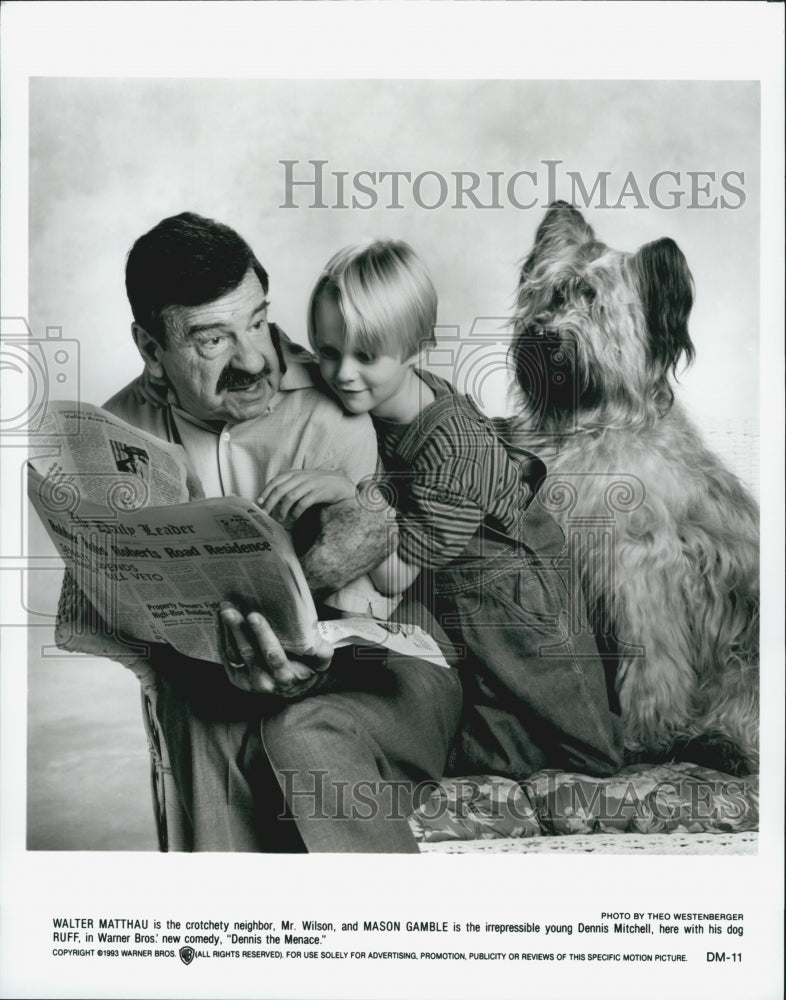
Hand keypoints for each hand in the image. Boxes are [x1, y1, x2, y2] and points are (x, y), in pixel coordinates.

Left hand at [218, 601, 332, 696]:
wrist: (292, 689)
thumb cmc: (306, 668)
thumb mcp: (320, 662)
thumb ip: (323, 652)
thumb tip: (315, 642)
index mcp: (285, 676)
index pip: (272, 654)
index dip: (262, 635)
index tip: (254, 616)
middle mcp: (264, 682)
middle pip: (248, 652)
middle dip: (238, 628)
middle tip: (230, 609)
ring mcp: (247, 681)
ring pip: (234, 653)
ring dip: (227, 630)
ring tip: (223, 609)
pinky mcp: (236, 678)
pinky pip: (226, 656)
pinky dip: (222, 637)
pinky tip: (220, 621)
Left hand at [257, 469, 356, 527]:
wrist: (340, 484)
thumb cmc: (318, 484)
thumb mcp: (302, 480)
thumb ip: (288, 485)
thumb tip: (271, 498)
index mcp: (294, 473)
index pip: (275, 481)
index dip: (265, 492)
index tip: (259, 502)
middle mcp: (300, 477)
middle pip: (280, 490)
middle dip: (270, 503)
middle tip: (266, 513)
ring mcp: (309, 484)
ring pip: (290, 497)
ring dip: (283, 510)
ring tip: (280, 518)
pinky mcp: (318, 493)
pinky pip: (303, 504)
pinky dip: (296, 513)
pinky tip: (293, 518)